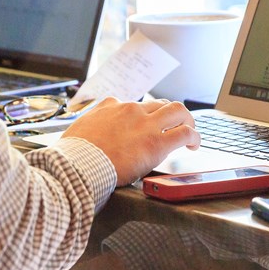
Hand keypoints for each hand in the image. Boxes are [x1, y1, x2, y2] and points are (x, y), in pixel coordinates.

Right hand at [62, 97, 199, 185]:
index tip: (147, 127)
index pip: (135, 106)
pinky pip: (185, 133)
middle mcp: (131, 110)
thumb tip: (92, 129)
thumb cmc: (74, 154)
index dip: (145, 117)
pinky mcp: (157, 142)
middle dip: (171, 114)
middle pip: (160, 104)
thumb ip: (92, 124)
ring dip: (187, 121)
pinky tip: (194, 145)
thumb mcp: (79, 129)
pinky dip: (194, 137)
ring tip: (191, 133)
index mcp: (111, 106)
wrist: (77, 165)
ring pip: (178, 111)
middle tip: (176, 126)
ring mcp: (145, 124)